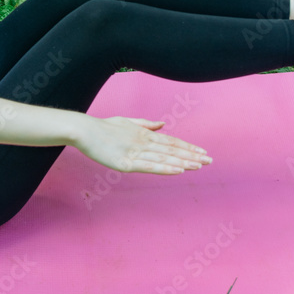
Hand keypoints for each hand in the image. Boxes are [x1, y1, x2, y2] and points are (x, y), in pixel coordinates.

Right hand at [75, 115, 211, 174]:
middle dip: (192, 156)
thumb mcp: (126, 122)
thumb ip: (145, 124)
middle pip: (172, 150)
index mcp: (144, 133)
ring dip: (183, 162)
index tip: (202, 152)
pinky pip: (150, 166)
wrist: (84, 130)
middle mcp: (144, 142)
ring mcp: (136, 152)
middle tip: (209, 160)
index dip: (188, 147)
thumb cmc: (103, 127)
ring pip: (165, 157)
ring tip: (199, 166)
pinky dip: (166, 168)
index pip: (171, 141)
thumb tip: (162, 124)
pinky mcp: (126, 163)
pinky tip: (178, 170)